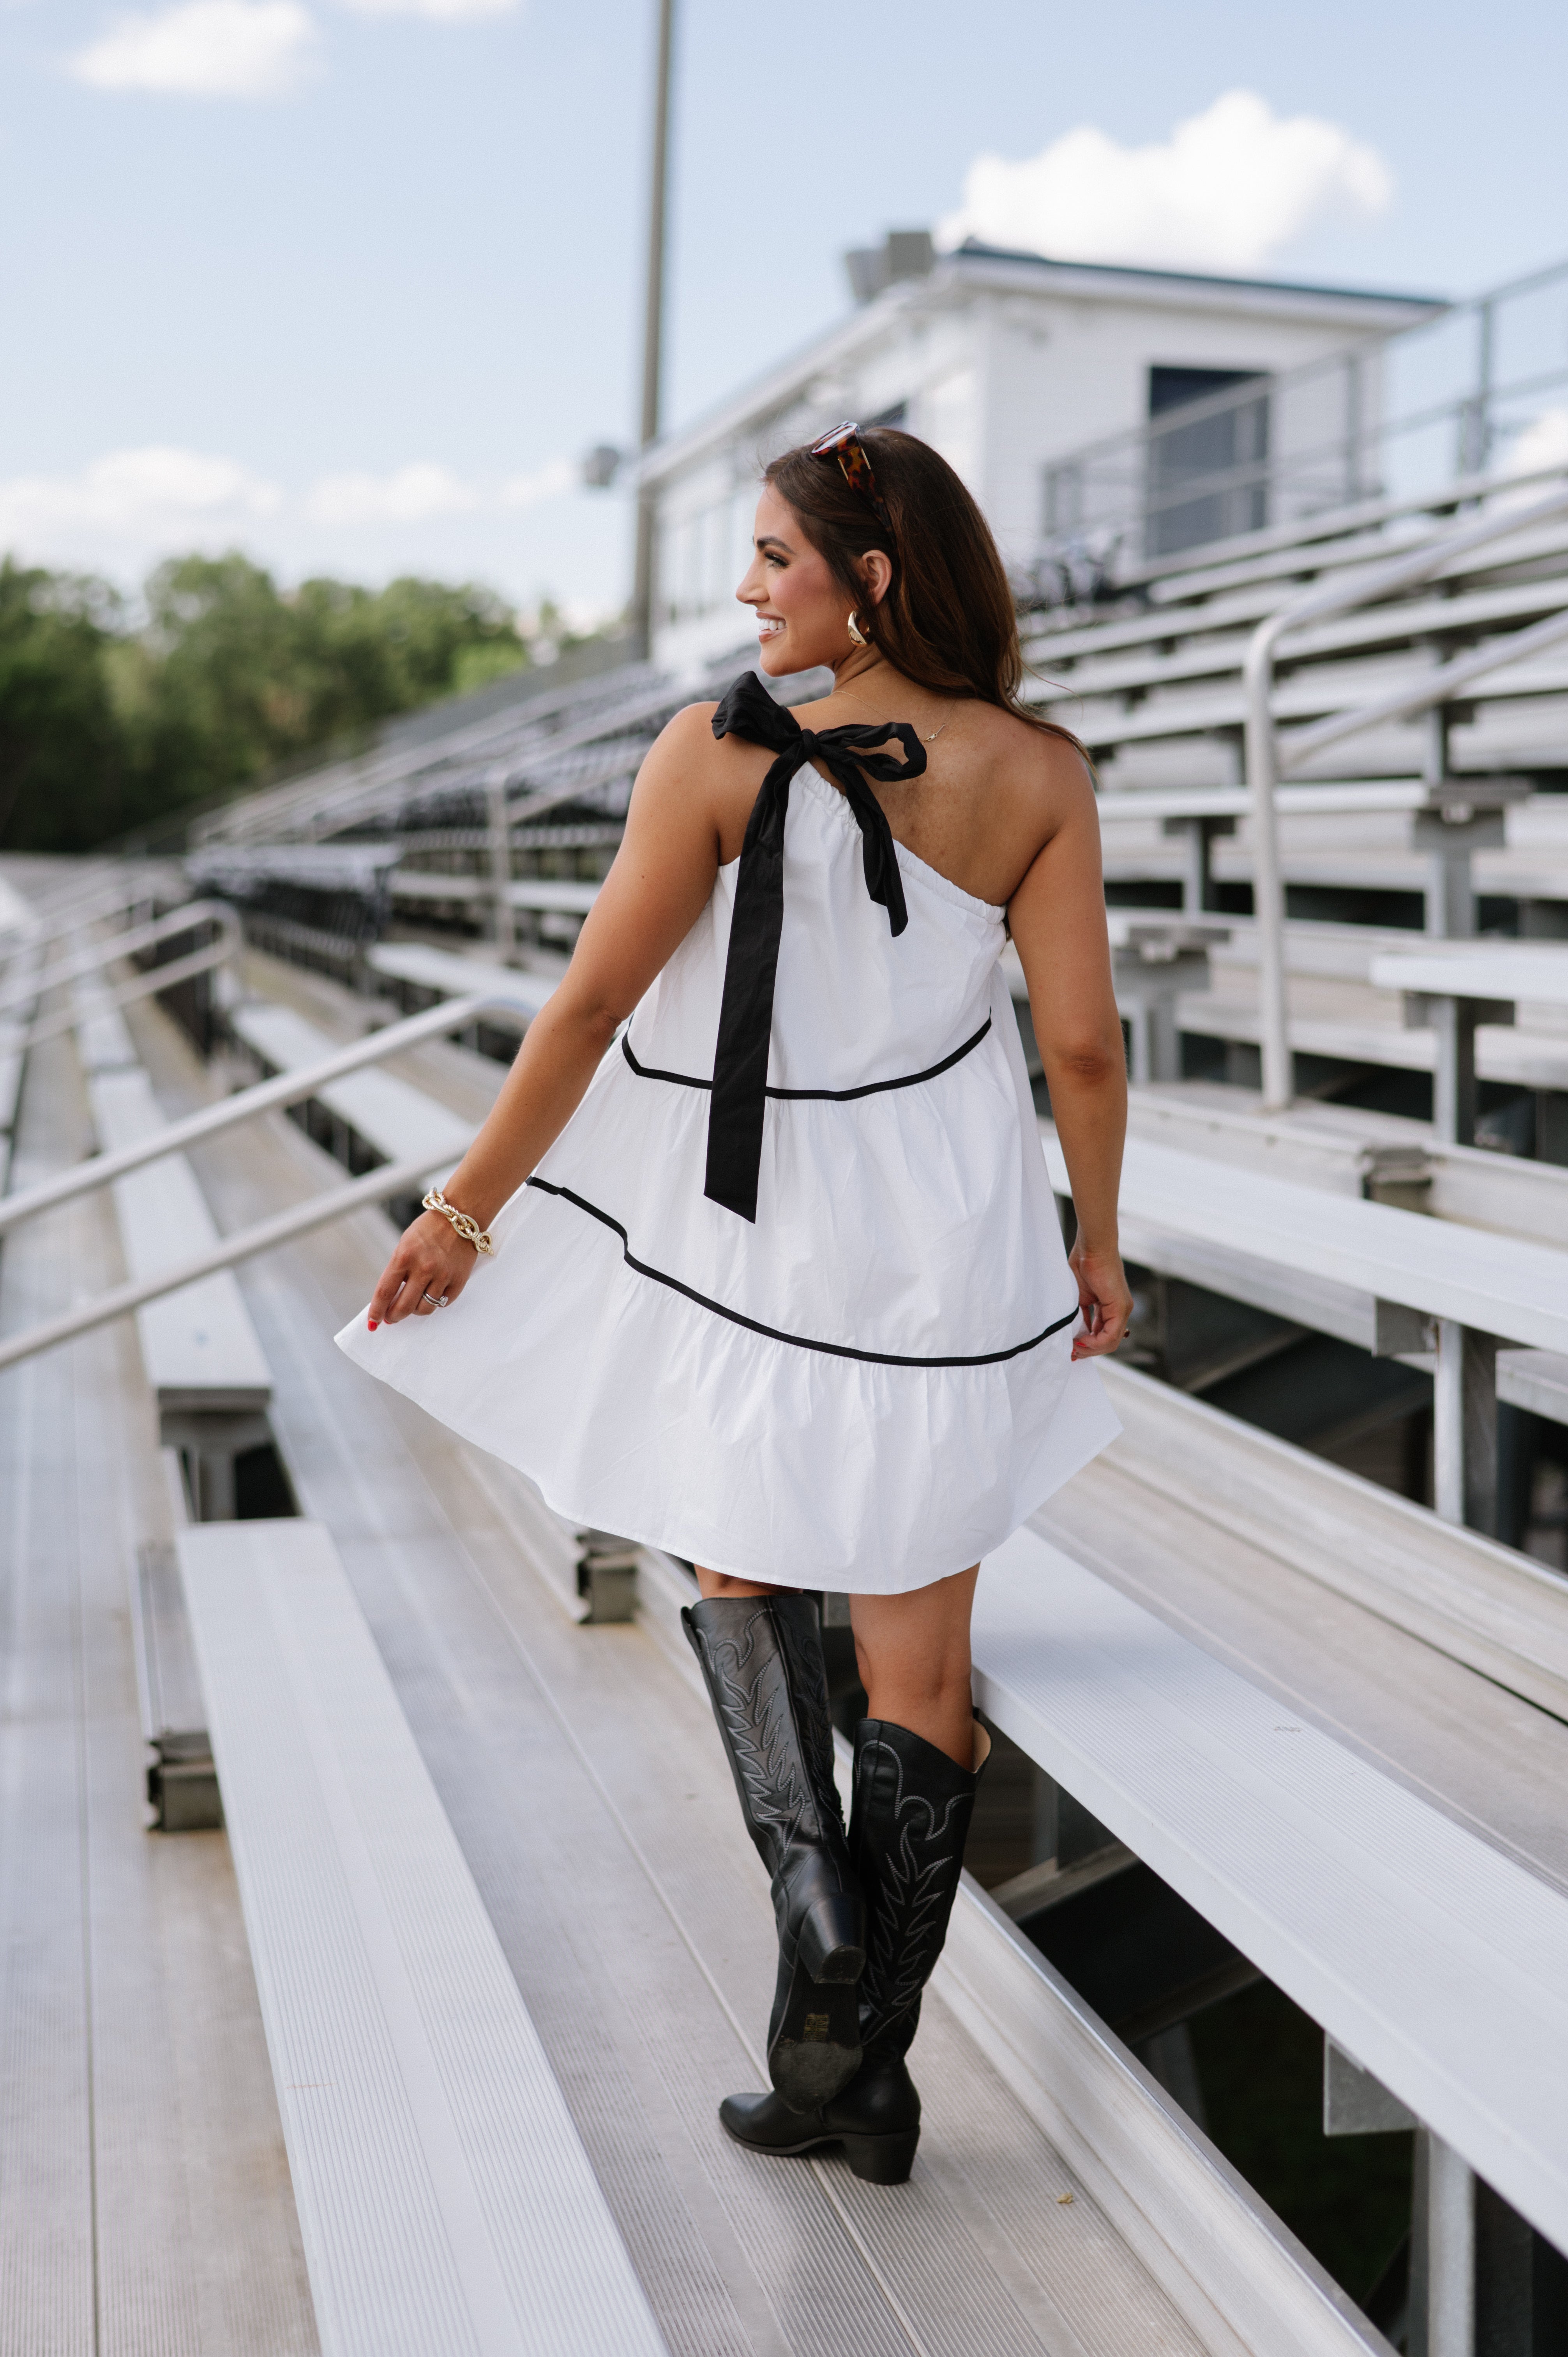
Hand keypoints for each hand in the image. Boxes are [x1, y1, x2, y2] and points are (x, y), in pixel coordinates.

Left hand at [367, 1209, 479, 1326]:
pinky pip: (443, 1303)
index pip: (385, 1291)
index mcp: (404, 1256)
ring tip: (414, 1303)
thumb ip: (397, 1270)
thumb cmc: (428, 1230)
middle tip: (391, 1318)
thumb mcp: (405, 1245)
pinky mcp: (459, 1280)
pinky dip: (435, 1302)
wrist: (461, 1217)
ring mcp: (443, 1275)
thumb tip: (390, 1298)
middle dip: (394, 1316)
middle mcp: (424, 1267)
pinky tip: (432, 1293)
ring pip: (424, 1309)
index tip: (373, 1322)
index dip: (377, 1311)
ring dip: (415, 1310)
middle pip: (404, 1306)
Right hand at [1068, 1237, 1131, 1359]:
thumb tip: (1071, 1334)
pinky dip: (1095, 1342)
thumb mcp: (1078, 1296)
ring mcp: (1122, 1309)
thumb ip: (1078, 1315)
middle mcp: (1120, 1310)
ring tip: (1074, 1349)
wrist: (1091, 1247)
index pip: (1102, 1334)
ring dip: (1090, 1349)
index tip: (1070, 1348)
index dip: (1086, 1345)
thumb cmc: (1082, 1263)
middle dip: (1087, 1351)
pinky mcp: (1120, 1307)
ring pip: (1110, 1342)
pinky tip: (1081, 1341)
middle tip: (1071, 1353)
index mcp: (1110, 1307)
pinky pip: (1111, 1334)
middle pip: (1107, 1342)